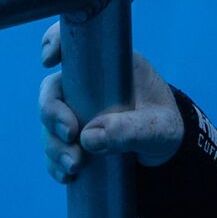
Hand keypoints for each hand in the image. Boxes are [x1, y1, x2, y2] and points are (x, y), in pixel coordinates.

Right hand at [38, 20, 184, 183]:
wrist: (166, 152)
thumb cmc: (165, 126)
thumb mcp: (158, 128)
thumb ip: (129, 130)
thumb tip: (89, 138)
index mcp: (111, 66)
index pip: (76, 43)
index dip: (55, 42)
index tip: (50, 59)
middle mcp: (88, 86)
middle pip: (52, 90)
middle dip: (52, 114)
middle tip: (70, 136)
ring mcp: (77, 112)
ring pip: (50, 124)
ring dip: (55, 146)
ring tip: (73, 166)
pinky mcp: (74, 137)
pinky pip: (55, 148)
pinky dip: (56, 162)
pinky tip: (67, 175)